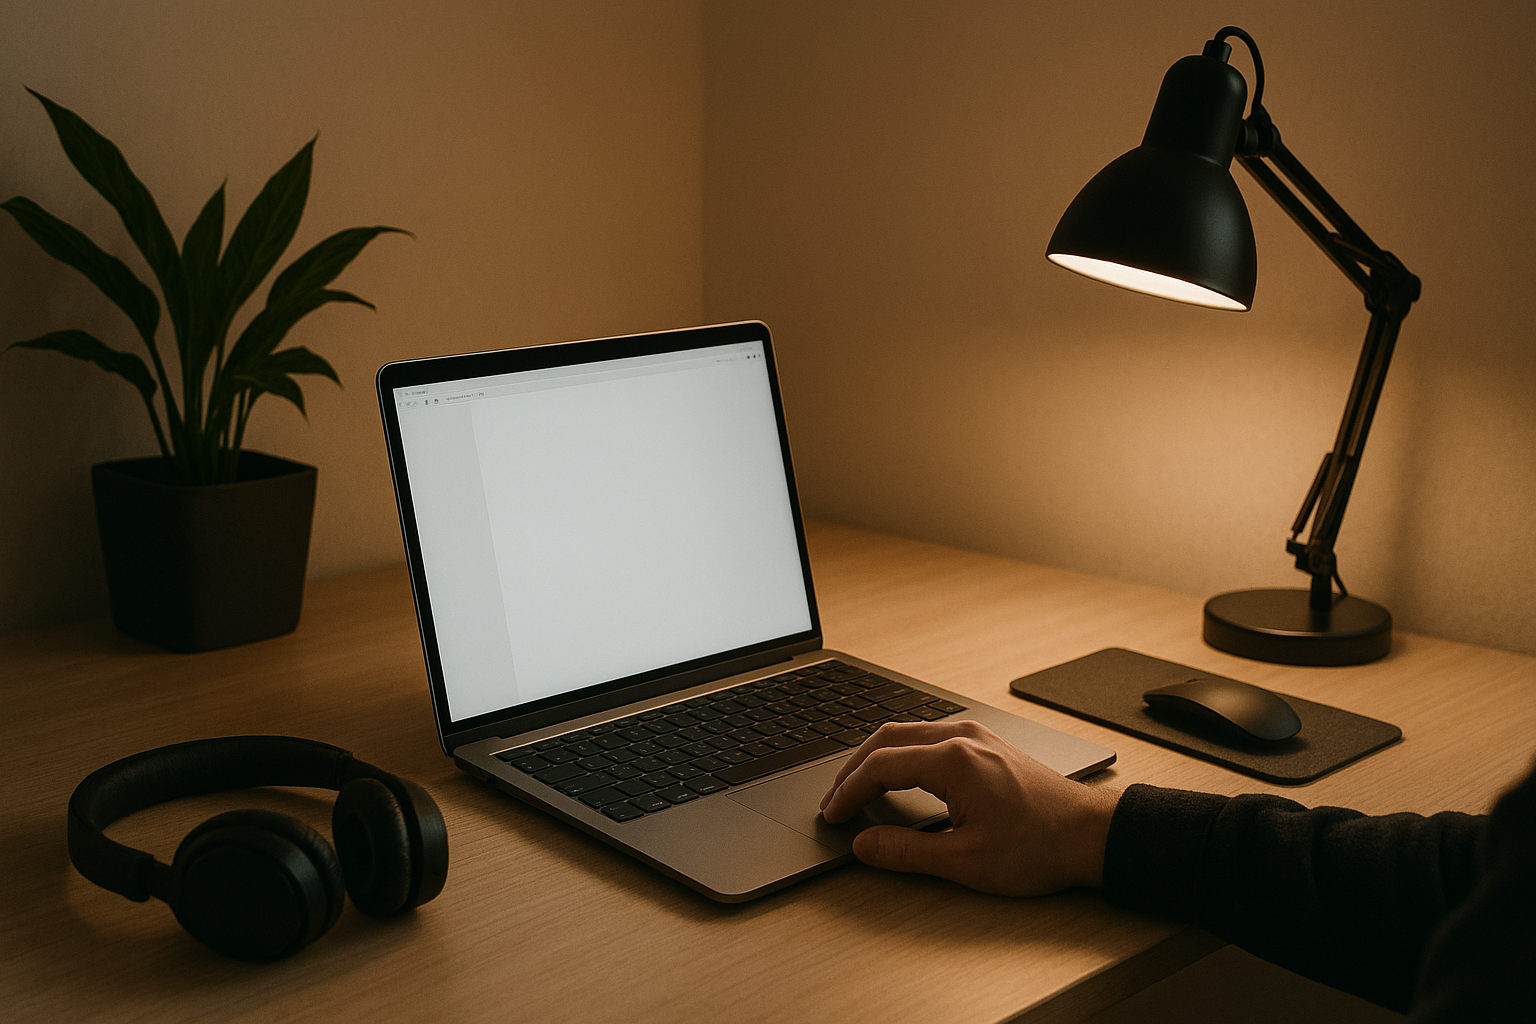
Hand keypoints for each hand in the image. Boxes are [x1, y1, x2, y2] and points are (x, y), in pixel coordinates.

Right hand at [819, 719, 1120, 896]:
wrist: (1090, 834)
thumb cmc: (1039, 847)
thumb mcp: (966, 861)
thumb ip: (907, 852)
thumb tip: (865, 845)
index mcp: (953, 760)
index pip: (879, 766)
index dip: (848, 792)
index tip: (833, 816)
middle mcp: (962, 737)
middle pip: (886, 739)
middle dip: (853, 771)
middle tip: (834, 802)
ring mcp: (975, 736)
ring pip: (907, 734)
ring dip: (876, 759)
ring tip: (856, 790)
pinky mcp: (985, 743)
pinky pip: (929, 737)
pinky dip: (901, 754)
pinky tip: (896, 776)